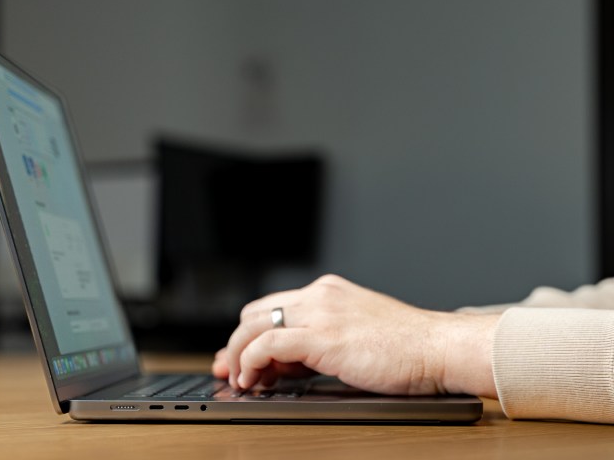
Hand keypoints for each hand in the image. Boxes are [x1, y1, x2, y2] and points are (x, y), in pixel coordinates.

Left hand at [212, 274, 498, 396]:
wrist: (438, 348)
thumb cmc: (408, 348)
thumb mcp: (357, 334)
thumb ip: (321, 341)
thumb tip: (288, 362)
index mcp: (328, 291)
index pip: (273, 306)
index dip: (251, 332)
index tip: (240, 355)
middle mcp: (319, 296)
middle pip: (256, 312)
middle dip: (237, 342)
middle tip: (230, 367)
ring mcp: (320, 313)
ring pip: (255, 326)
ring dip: (239, 354)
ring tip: (240, 378)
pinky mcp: (324, 337)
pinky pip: (269, 345)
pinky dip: (252, 362)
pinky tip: (252, 378)